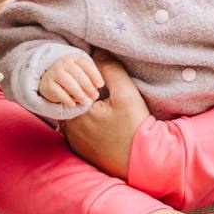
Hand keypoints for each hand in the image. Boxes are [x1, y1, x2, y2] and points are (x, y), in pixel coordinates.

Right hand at [40, 53, 104, 109]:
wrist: (51, 83)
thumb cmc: (75, 79)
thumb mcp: (85, 73)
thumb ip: (94, 73)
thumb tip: (107, 71)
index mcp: (75, 58)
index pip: (86, 64)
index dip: (94, 75)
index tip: (101, 85)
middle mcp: (63, 62)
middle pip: (77, 73)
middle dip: (88, 86)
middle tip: (95, 96)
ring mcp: (53, 72)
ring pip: (68, 82)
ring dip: (78, 92)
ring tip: (85, 101)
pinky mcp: (46, 84)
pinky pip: (57, 92)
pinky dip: (66, 99)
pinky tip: (73, 105)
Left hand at [63, 54, 148, 178]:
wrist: (143, 161)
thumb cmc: (134, 126)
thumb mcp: (126, 93)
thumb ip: (110, 69)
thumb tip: (97, 52)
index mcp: (77, 112)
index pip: (75, 86)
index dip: (89, 81)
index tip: (105, 85)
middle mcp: (70, 129)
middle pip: (74, 101)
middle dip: (87, 95)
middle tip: (107, 98)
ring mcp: (75, 142)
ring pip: (76, 116)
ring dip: (87, 111)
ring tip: (108, 111)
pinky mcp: (82, 152)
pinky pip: (79, 131)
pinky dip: (88, 126)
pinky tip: (105, 126)